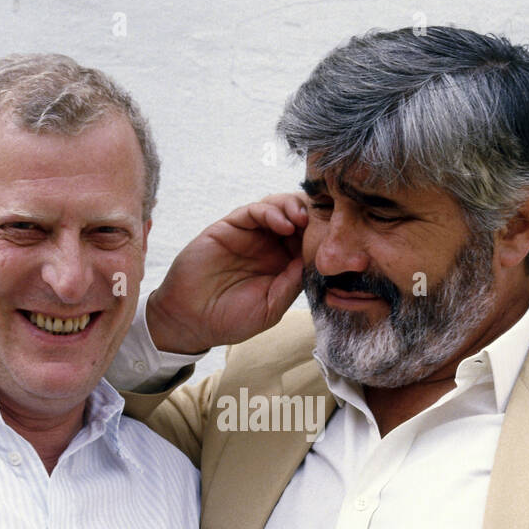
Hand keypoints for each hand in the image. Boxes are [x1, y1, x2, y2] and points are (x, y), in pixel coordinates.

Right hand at [146, 193, 308, 353]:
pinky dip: (272, 212)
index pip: (309, 241)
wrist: (190, 320)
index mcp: (283, 265)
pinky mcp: (230, 227)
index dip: (323, 236)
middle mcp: (269, 246)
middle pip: (297, 218)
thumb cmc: (230, 320)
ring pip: (278, 208)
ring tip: (303, 219)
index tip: (337, 239)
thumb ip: (291, 286)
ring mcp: (250, 235)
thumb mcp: (270, 309)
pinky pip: (254, 211)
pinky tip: (284, 223)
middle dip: (313, 214)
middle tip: (323, 221)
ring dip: (294, 208)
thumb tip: (312, 261)